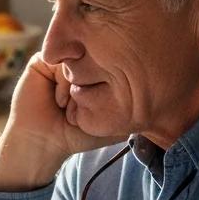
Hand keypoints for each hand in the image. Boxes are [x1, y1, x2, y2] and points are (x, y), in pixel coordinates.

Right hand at [0, 56, 120, 190]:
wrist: (43, 142)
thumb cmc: (74, 135)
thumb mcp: (110, 121)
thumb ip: (133, 107)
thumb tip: (156, 91)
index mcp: (94, 74)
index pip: (113, 62)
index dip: (110, 84)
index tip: (100, 108)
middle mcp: (78, 64)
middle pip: (97, 58)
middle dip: (93, 84)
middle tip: (83, 108)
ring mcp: (60, 61)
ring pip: (80, 60)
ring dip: (77, 86)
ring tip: (69, 107)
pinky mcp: (42, 62)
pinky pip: (61, 61)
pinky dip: (63, 83)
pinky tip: (59, 101)